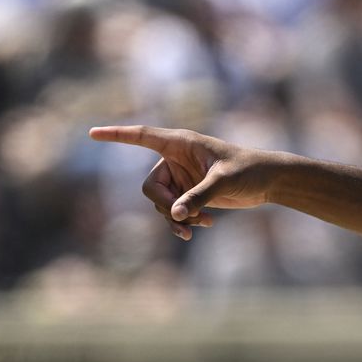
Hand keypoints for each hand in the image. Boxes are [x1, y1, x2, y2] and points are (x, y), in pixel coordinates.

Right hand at [89, 125, 276, 239]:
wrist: (268, 182)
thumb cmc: (249, 171)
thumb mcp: (224, 182)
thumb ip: (198, 197)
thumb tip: (174, 216)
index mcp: (180, 143)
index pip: (142, 136)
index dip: (117, 135)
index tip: (92, 134)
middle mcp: (175, 159)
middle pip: (150, 187)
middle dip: (164, 206)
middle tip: (184, 218)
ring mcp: (181, 178)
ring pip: (161, 204)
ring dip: (177, 218)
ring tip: (202, 224)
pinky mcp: (189, 194)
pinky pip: (172, 212)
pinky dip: (183, 222)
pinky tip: (203, 227)